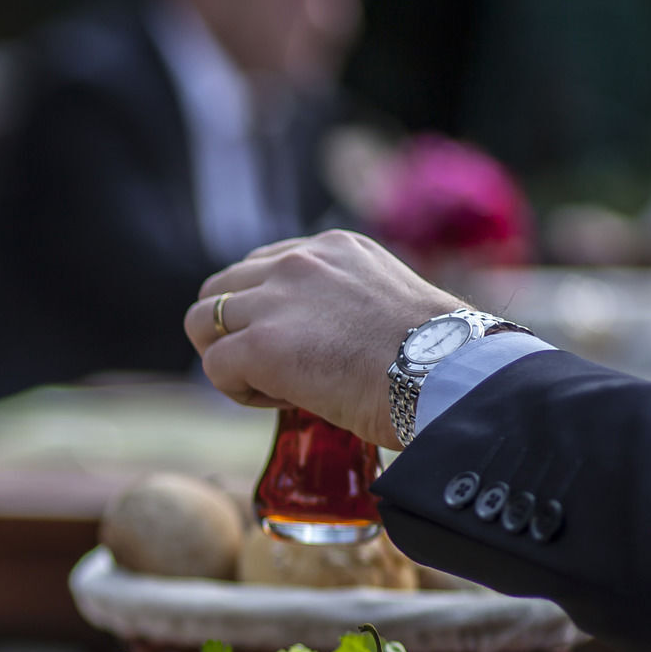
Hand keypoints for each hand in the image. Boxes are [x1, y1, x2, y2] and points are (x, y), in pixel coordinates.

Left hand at [182, 231, 463, 448]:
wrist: (448, 378)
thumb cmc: (435, 357)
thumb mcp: (386, 302)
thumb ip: (343, 302)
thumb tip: (326, 336)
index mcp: (331, 249)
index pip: (259, 268)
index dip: (264, 311)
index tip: (299, 343)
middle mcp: (298, 263)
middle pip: (218, 289)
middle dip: (233, 331)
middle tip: (271, 368)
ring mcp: (276, 301)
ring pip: (202, 321)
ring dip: (226, 357)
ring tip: (273, 386)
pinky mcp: (261, 345)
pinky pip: (214, 365)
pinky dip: (236, 390)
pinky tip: (281, 402)